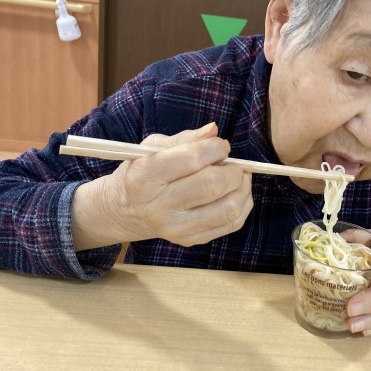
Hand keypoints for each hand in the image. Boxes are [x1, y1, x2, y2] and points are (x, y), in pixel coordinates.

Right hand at [72, 123, 253, 249]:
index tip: (220, 145)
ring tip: (237, 177)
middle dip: (233, 170)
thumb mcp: (153, 148)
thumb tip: (213, 130)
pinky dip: (243, 204)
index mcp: (146, 177)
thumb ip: (185, 138)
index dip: (216, 147)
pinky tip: (235, 193)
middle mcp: (159, 206)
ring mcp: (176, 228)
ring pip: (228, 209)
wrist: (127, 210)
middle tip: (233, 164)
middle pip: (212, 185)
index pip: (192, 158)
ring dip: (242, 188)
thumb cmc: (144, 172)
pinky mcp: (191, 240)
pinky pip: (232, 223)